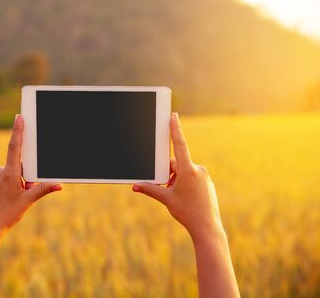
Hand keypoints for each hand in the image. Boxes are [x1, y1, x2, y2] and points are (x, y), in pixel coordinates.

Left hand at [0, 114, 61, 235]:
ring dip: (17, 184)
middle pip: (18, 167)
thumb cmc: (7, 215)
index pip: (15, 147)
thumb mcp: (28, 201)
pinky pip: (1, 182)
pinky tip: (6, 202)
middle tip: (25, 193)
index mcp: (9, 173)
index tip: (19, 117)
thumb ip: (43, 190)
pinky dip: (8, 188)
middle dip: (26, 177)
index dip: (18, 131)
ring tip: (15, 201)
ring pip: (10, 175)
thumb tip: (59, 185)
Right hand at [133, 112, 222, 240]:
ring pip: (184, 172)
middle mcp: (198, 170)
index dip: (175, 129)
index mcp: (188, 170)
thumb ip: (150, 189)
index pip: (179, 144)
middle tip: (166, 187)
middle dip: (168, 174)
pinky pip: (192, 178)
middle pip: (177, 164)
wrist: (207, 227)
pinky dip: (184, 184)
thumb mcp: (166, 199)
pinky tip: (185, 198)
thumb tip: (135, 186)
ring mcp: (204, 176)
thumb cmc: (187, 212)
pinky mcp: (207, 183)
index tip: (173, 116)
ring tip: (176, 196)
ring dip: (176, 180)